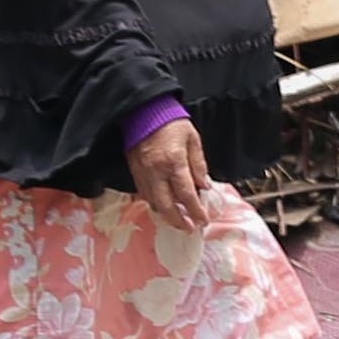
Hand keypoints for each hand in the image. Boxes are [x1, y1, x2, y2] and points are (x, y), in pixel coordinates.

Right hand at [130, 112, 231, 235]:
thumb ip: (199, 164)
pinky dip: (154, 203)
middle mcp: (156, 172)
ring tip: (178, 220)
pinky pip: (143, 194)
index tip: (203, 221)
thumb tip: (204, 186)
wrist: (144, 110)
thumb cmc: (171, 122)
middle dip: (178, 221)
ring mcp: (143, 173)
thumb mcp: (193, 139)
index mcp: (174, 162)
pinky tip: (163, 206)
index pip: (187, 195)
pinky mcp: (134, 172)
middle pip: (166, 206)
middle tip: (189, 228)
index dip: (195, 211)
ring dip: (165, 215)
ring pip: (153, 203)